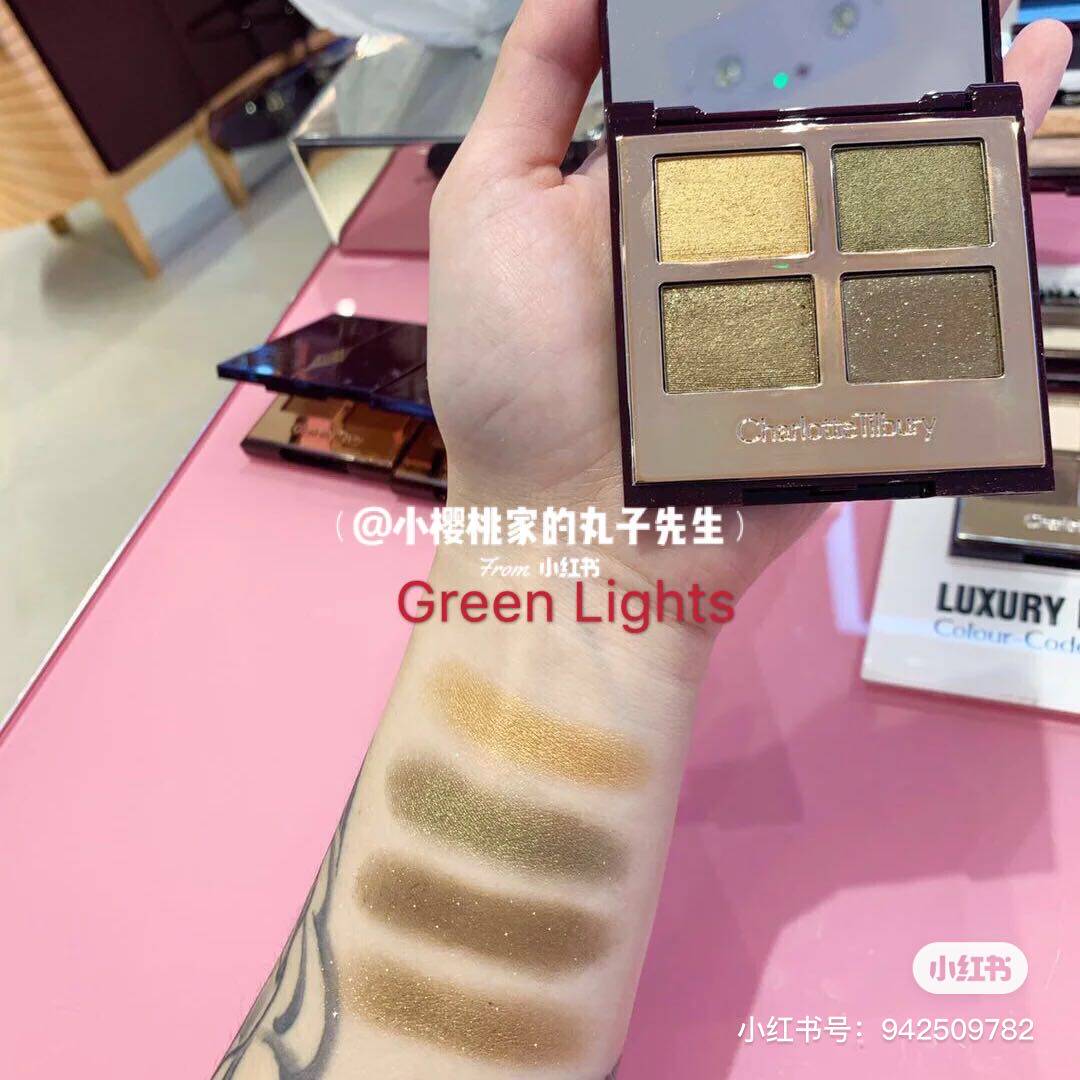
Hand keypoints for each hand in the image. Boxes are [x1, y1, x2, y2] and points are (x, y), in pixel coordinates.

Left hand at [429, 3, 1070, 598]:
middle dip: (871, 31)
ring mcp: (800, 272)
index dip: (763, 12)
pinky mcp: (851, 333)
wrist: (579, 530)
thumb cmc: (516, 376)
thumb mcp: (490, 209)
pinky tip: (1036, 77)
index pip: (722, 65)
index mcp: (649, 177)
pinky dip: (990, 170)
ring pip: (888, 155)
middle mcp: (731, 215)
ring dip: (948, 75)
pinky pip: (931, 245)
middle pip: (819, 101)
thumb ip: (533, 94)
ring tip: (998, 2)